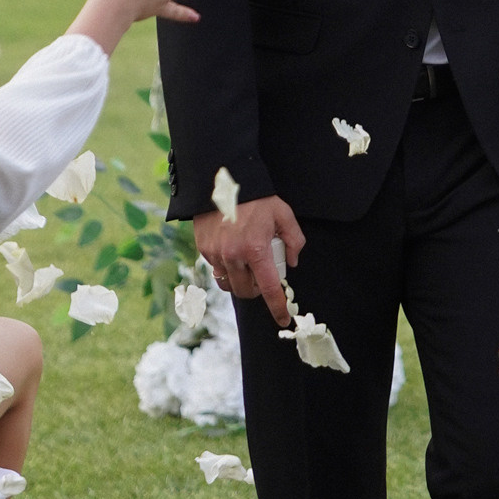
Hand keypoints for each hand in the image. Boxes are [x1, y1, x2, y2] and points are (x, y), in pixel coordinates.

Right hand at [193, 195, 301, 323]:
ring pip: (229, 285)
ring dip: (241, 283)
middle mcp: (234, 256)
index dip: (278, 307)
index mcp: (256, 250)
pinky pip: (217, 270)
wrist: (223, 180)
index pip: (269, 288)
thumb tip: (292, 262)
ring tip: (248, 267)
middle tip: (264, 278)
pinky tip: (233, 254)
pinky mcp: (204, 249)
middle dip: (257, 292)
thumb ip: (294, 240)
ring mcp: (216, 254)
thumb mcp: (283, 214)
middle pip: (246, 292)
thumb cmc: (256, 197)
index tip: (284, 319)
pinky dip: (227, 269)